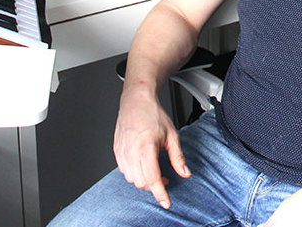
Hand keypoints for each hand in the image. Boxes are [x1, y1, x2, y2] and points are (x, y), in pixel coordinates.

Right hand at [113, 89, 189, 208]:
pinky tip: (142, 164)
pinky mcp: (116, 151)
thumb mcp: (172, 135)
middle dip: (154, 185)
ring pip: (131, 179)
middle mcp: (131, 151)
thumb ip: (178, 157)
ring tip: (153, 169)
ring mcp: (122, 152)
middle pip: (141, 182)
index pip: (152, 179)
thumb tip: (185, 173)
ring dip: (143, 179)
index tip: (166, 202)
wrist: (136, 100)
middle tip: (165, 177)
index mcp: (146, 147)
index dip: (160, 194)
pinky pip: (124, 171)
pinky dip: (134, 173)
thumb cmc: (153, 114)